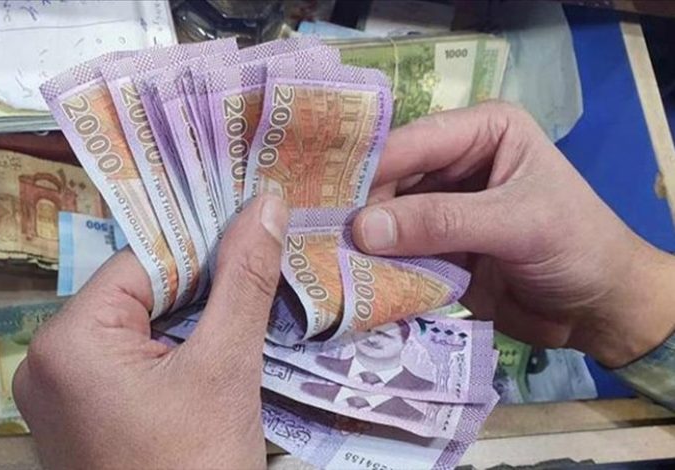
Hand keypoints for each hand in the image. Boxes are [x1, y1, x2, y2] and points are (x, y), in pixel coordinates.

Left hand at [13, 195, 287, 469]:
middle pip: (138, 293)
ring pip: (139, 326)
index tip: (254, 234)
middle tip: (261, 266)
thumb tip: (266, 204)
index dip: (202, 247)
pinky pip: (131, 361)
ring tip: (249, 306)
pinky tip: (218, 350)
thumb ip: (243, 280)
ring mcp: (62, 394)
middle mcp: (48, 361)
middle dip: (201, 286)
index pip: (142, 262)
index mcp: (67, 341)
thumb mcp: (225, 366)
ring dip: (194, 319)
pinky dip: (174, 352)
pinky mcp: (83, 417)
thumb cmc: (198, 466)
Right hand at [353, 101, 674, 367]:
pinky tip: (347, 276)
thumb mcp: (516, 224)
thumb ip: (441, 222)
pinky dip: (377, 266)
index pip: (416, 140)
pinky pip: (397, 253)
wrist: (601, 309)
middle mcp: (456, 164)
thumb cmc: (576, 246)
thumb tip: (363, 229)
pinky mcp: (436, 249)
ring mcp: (443, 209)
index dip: (371, 165)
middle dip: (360, 206)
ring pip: (389, 218)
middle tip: (314, 230)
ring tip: (321, 255)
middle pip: (393, 179)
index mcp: (483, 132)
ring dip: (363, 240)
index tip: (324, 192)